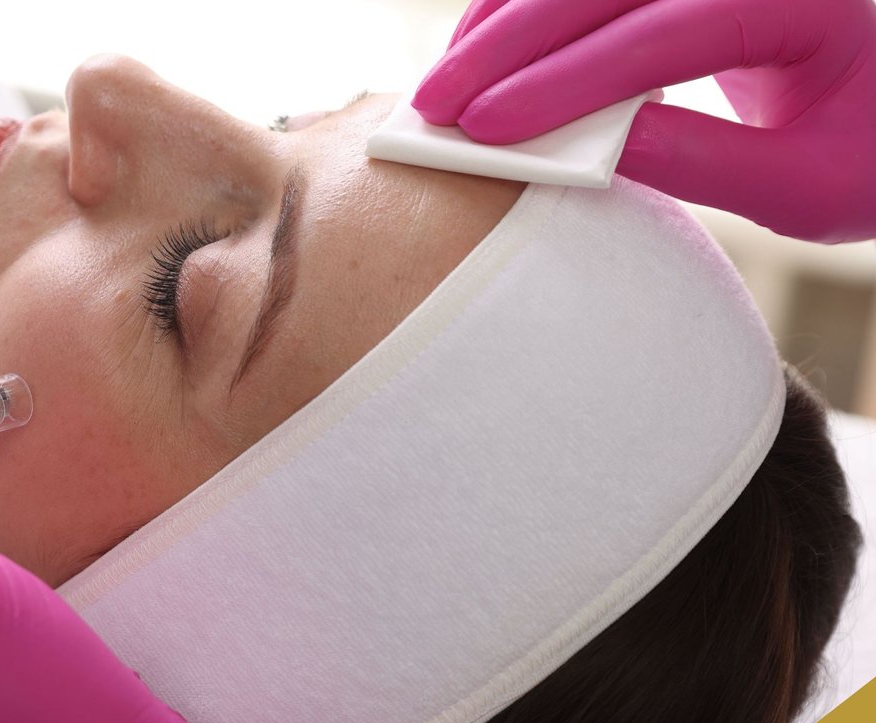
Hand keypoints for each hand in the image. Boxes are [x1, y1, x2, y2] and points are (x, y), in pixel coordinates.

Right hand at [412, 0, 875, 242]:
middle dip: (504, 46)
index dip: (563, 84)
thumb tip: (587, 154)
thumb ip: (703, 164)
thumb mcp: (809, 186)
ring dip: (502, 19)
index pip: (660, 35)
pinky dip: (528, 6)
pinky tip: (485, 46)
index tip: (488, 129)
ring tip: (444, 82)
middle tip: (432, 107)